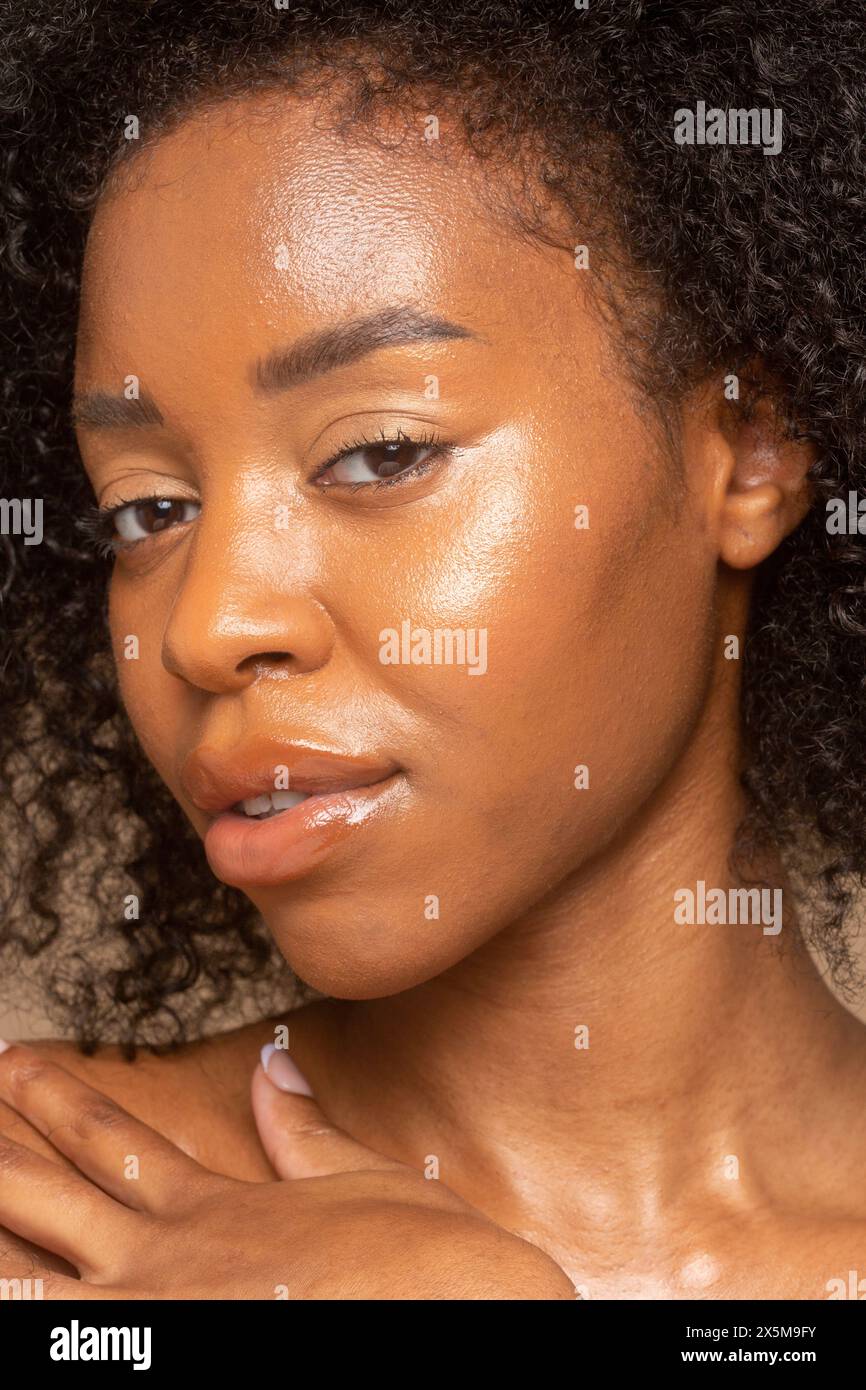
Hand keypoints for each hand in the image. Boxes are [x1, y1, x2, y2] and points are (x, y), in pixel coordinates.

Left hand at [0, 1041, 574, 1299]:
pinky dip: (30, 1313)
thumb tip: (271, 1067)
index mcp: (211, 1206)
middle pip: (44, 1194)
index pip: (112, 1139)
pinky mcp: (159, 1358)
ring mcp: (151, 1316)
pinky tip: (5, 1296)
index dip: (56, 1100)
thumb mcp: (365, 1179)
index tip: (14, 1064)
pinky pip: (63, 1343)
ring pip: (28, 1275)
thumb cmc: (424, 1263)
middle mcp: (164, 1256)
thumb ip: (304, 1130)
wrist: (462, 1317)